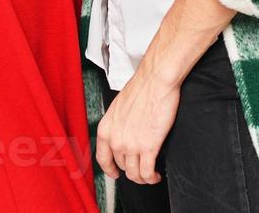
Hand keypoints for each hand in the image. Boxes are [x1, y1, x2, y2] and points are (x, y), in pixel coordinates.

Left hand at [94, 68, 179, 184]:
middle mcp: (116, 140)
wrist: (155, 81)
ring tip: (151, 174)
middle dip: (132, 170)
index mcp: (106, 128)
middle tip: (141, 167)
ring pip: (135, 174)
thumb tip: (124, 133)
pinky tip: (156, 175)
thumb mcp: (119, 107)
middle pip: (122, 166)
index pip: (102, 158)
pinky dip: (151, 178)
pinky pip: (147, 172)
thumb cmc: (142, 88)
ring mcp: (131, 145)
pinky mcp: (149, 147)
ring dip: (143, 178)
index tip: (114, 173)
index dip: (109, 169)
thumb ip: (118, 124)